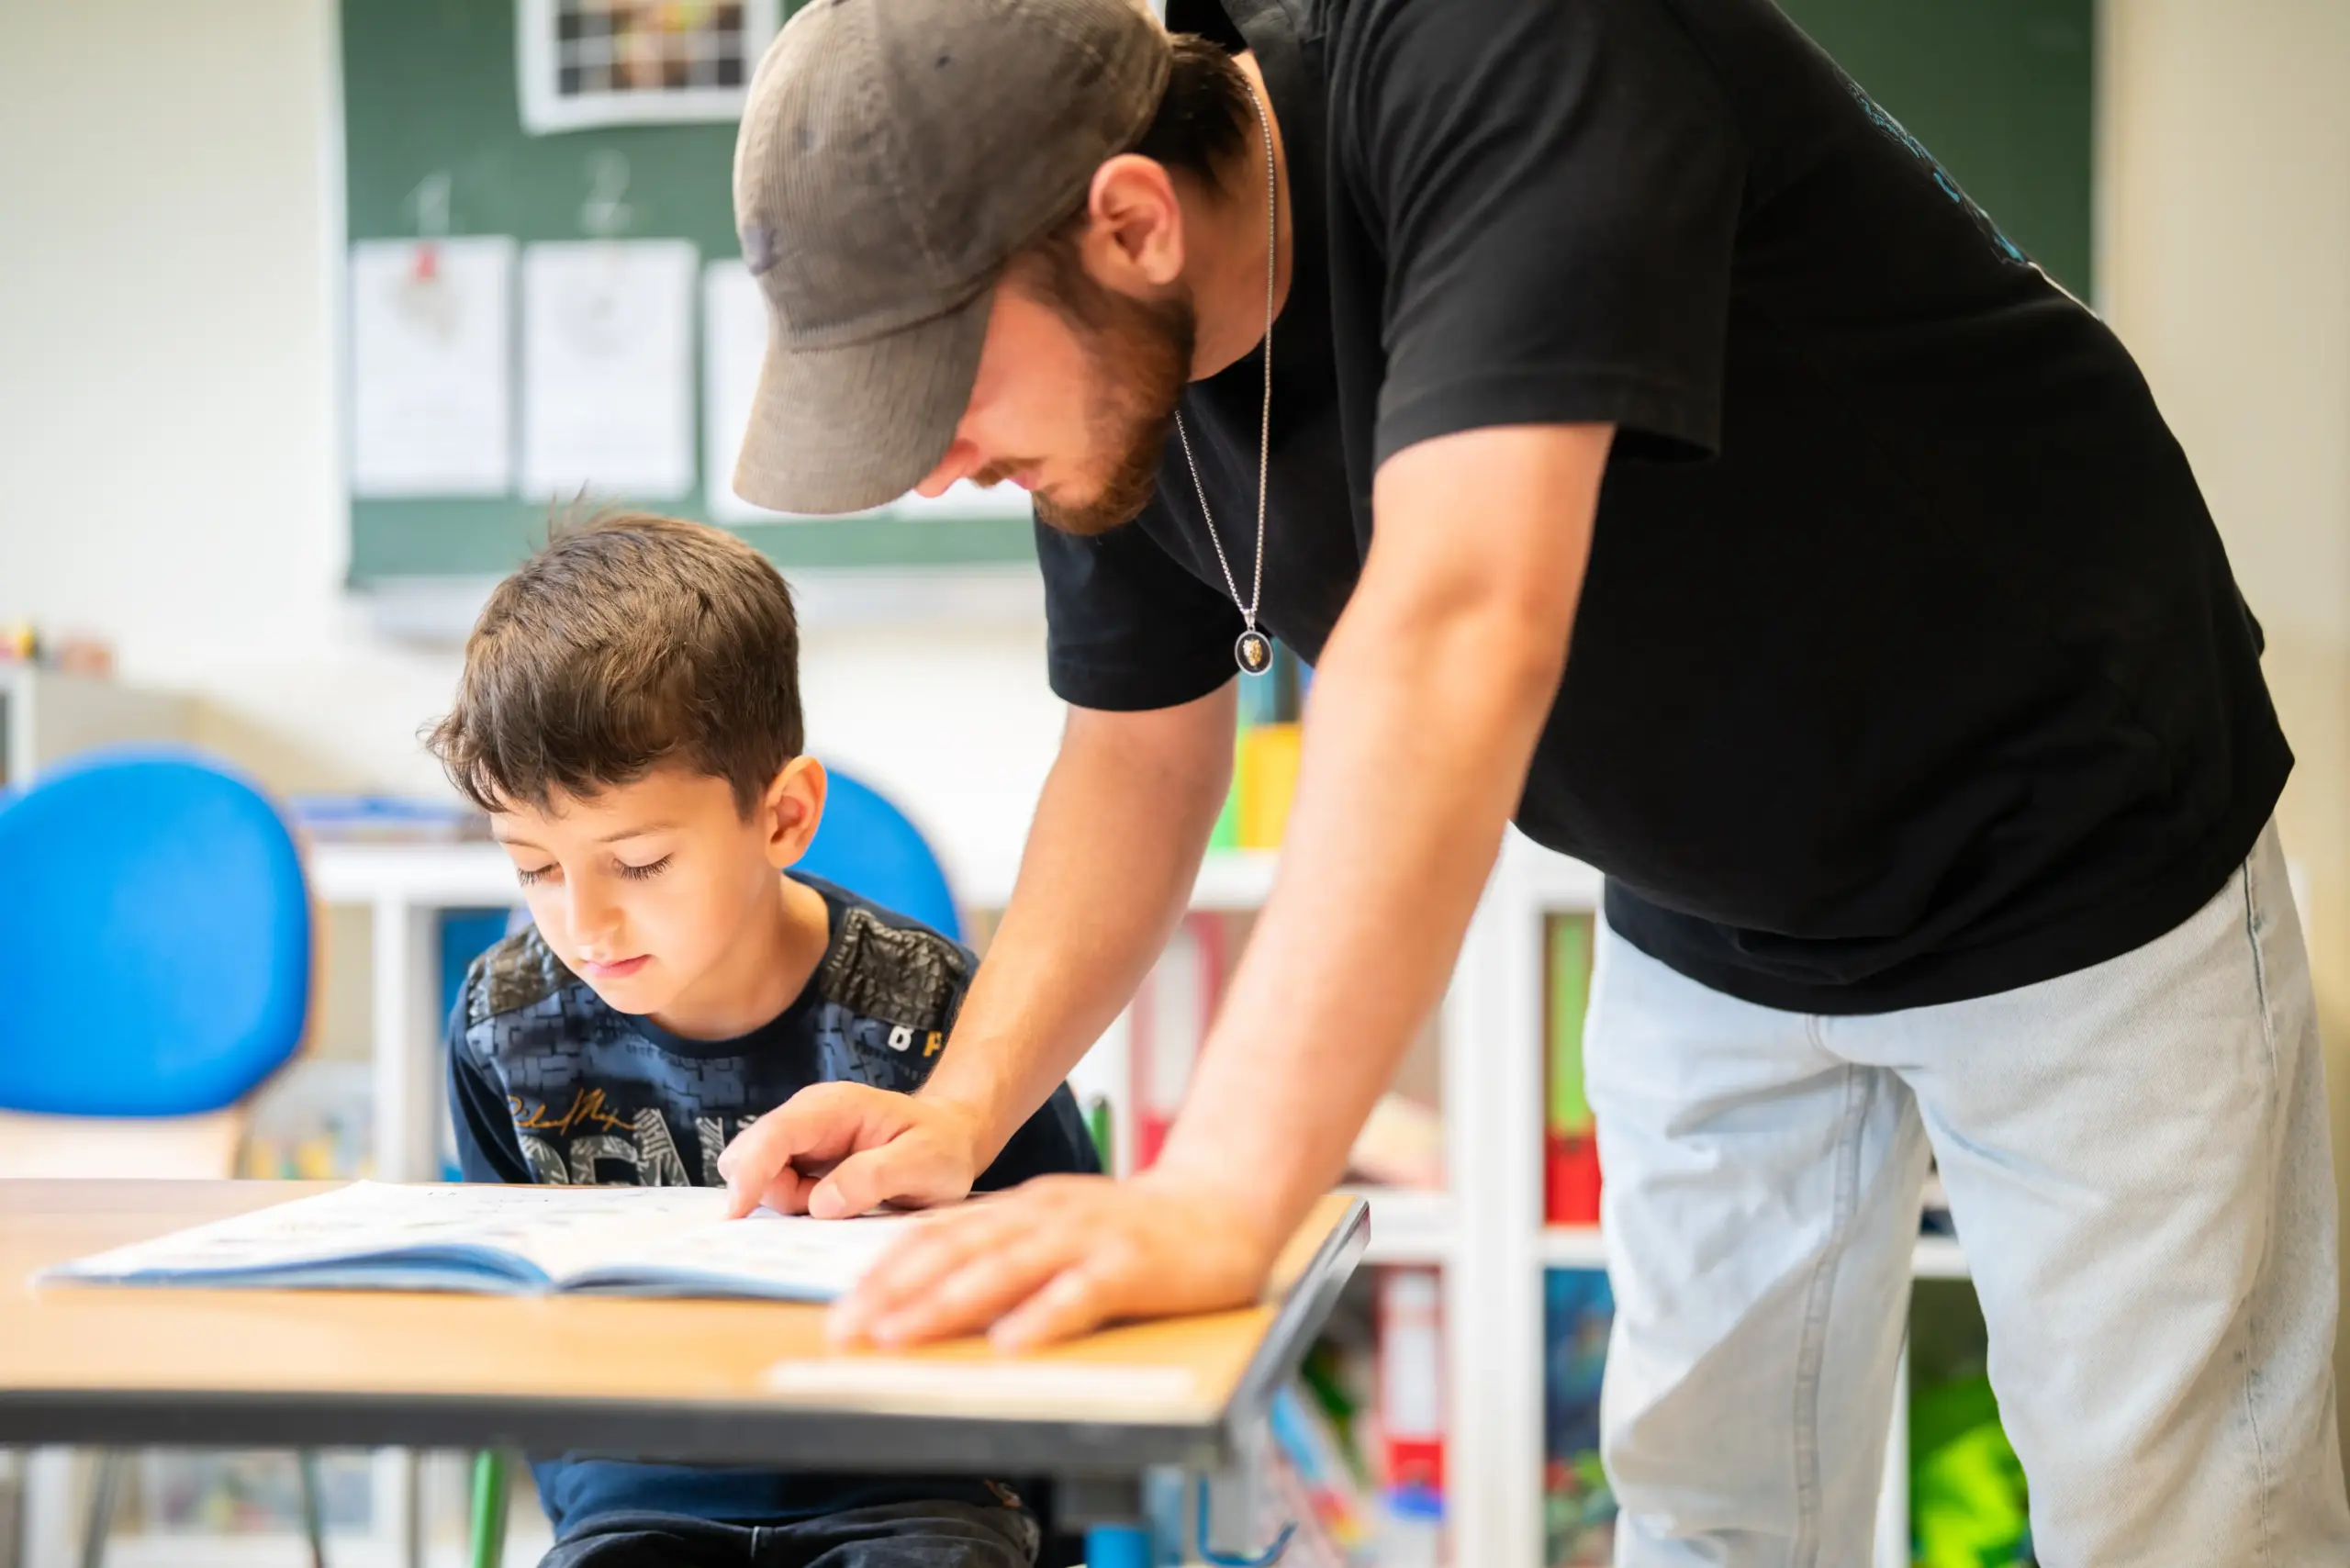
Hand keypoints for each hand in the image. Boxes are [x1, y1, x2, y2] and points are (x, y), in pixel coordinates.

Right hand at [717, 1082, 987, 1218]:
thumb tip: (821, 1204)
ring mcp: (801, 1138)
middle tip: (828, 1209)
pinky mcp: (801, 1161)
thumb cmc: (941, 1147)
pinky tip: (836, 1205)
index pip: (776, 1133)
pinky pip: (775, 1188)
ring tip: (847, 1202)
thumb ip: (877, 1177)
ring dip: (787, 1203)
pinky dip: (794, 1207)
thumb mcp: (926, 1163)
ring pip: (759, 1177)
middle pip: (751, 1153)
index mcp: (834, 1107)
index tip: (737, 1213)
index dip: (751, 1172)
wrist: (950, 1141)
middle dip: (768, 1191)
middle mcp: (807, 1117)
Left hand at [829, 1172, 1283, 1351]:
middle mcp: (1046, 1215)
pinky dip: (1044, 1317)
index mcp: (1023, 1208)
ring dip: (949, 1302)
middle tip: (848, 1329)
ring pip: (1008, 1268)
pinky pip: (1082, 1293)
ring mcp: (1089, 1237)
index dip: (885, 1272)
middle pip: (959, 1251)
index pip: (940, 1236)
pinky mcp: (1132, 1265)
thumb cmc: (1133, 1232)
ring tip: (903, 1333)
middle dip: (896, 1292)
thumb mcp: (1056, 1229)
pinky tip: (1013, 1342)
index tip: (841, 1310)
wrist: (1222, 1208)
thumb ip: (1003, 1251)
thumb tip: (929, 1292)